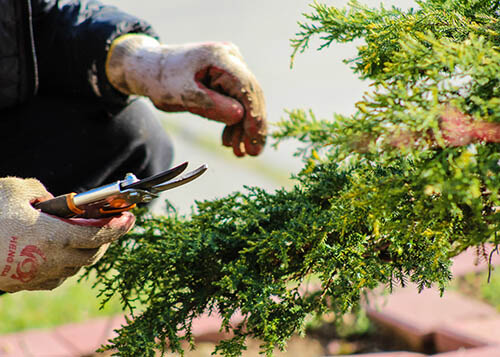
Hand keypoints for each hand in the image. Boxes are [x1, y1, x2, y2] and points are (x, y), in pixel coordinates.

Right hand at [0, 177, 134, 291]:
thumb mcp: (15, 190)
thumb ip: (41, 190)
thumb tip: (54, 200)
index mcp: (56, 237)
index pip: (100, 235)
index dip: (119, 227)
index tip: (131, 218)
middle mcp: (53, 261)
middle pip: (93, 255)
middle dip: (105, 240)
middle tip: (110, 225)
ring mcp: (38, 276)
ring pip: (76, 268)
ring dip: (85, 253)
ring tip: (85, 236)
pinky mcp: (24, 285)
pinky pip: (56, 277)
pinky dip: (66, 265)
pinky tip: (60, 252)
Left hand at [106, 35, 266, 156]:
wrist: (149, 69)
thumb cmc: (162, 79)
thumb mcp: (182, 95)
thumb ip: (210, 105)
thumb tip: (240, 116)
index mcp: (220, 57)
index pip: (246, 87)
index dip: (254, 115)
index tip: (255, 139)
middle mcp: (231, 58)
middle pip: (250, 95)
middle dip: (252, 126)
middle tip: (252, 153)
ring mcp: (231, 67)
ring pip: (246, 101)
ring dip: (243, 128)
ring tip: (239, 152)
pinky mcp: (227, 78)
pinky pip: (237, 101)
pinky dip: (234, 122)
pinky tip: (230, 140)